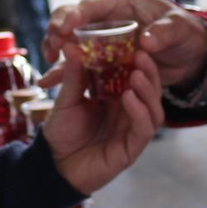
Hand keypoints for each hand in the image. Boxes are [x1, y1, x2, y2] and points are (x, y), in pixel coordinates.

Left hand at [37, 43, 162, 194]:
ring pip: (154, 110)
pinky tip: (128, 97)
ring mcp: (132, 131)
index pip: (135, 77)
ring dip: (148, 91)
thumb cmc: (60, 132)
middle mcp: (129, 113)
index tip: (136, 41)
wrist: (52, 165)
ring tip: (136, 75)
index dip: (138, 61)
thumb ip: (73, 75)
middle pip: (150, 91)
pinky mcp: (131, 149)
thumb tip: (72, 45)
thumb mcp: (66, 100)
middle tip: (142, 54)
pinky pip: (144, 129)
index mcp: (116, 98)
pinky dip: (139, 112)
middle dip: (149, 73)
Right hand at [45, 0, 206, 89]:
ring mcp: (103, 39)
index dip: (75, 15)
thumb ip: (164, 32)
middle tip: (53, 47)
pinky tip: (47, 82)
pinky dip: (62, 71)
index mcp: (123, 2)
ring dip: (55, 47)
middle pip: (72, 18)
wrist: (192, 56)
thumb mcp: (180, 29)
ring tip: (48, 60)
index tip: (65, 29)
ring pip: (70, 39)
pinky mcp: (104, 59)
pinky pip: (78, 63)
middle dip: (57, 30)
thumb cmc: (186, 34)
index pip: (92, 5)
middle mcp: (108, 18)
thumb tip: (146, 41)